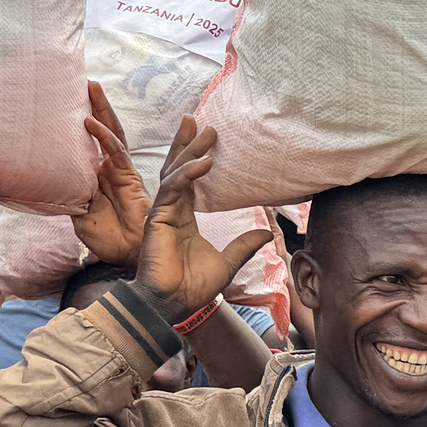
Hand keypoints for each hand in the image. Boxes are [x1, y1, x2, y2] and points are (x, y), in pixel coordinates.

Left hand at [73, 81, 149, 266]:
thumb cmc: (106, 237)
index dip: (85, 120)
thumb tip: (42, 182)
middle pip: (104, 129)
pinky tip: (90, 122)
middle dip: (96, 104)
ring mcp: (120, 171)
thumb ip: (67, 195)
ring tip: (92, 86)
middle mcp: (110, 167)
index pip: (89, 142)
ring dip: (101, 109)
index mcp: (97, 174)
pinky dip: (102, 136)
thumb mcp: (78, 213)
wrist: (127, 255)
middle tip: (87, 80)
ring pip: (111, 132)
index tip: (71, 100)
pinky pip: (114, 153)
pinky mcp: (128, 178)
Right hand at [131, 117, 271, 323]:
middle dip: (186, 143)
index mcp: (184, 217)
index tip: (206, 137)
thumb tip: (268, 233)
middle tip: (197, 119)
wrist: (172, 306)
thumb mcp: (228, 262)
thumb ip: (244, 245)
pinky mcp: (158, 219)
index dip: (195, 157)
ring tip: (205, 132)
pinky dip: (188, 175)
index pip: (188, 179)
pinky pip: (173, 190)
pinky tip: (203, 163)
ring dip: (189, 152)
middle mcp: (172, 210)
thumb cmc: (192, 288)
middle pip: (177, 168)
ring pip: (175, 173)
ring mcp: (163, 213)